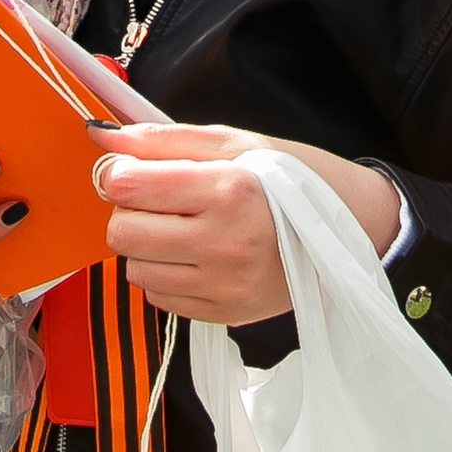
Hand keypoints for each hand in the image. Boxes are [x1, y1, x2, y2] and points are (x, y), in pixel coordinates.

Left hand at [94, 124, 402, 325]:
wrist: (349, 233)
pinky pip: (159, 298)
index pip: (130, 185)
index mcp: (229, 190)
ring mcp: (225, 286)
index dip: (120, 174)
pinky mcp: (224, 314)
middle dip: (130, 212)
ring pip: (135, 269)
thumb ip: (163, 140)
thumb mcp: (236, 143)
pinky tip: (196, 256)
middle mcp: (225, 243)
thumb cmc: (293, 180)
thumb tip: (102, 137)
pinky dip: (167, 275)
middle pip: (123, 231)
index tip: (134, 171)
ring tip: (183, 229)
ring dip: (147, 246)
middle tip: (161, 201)